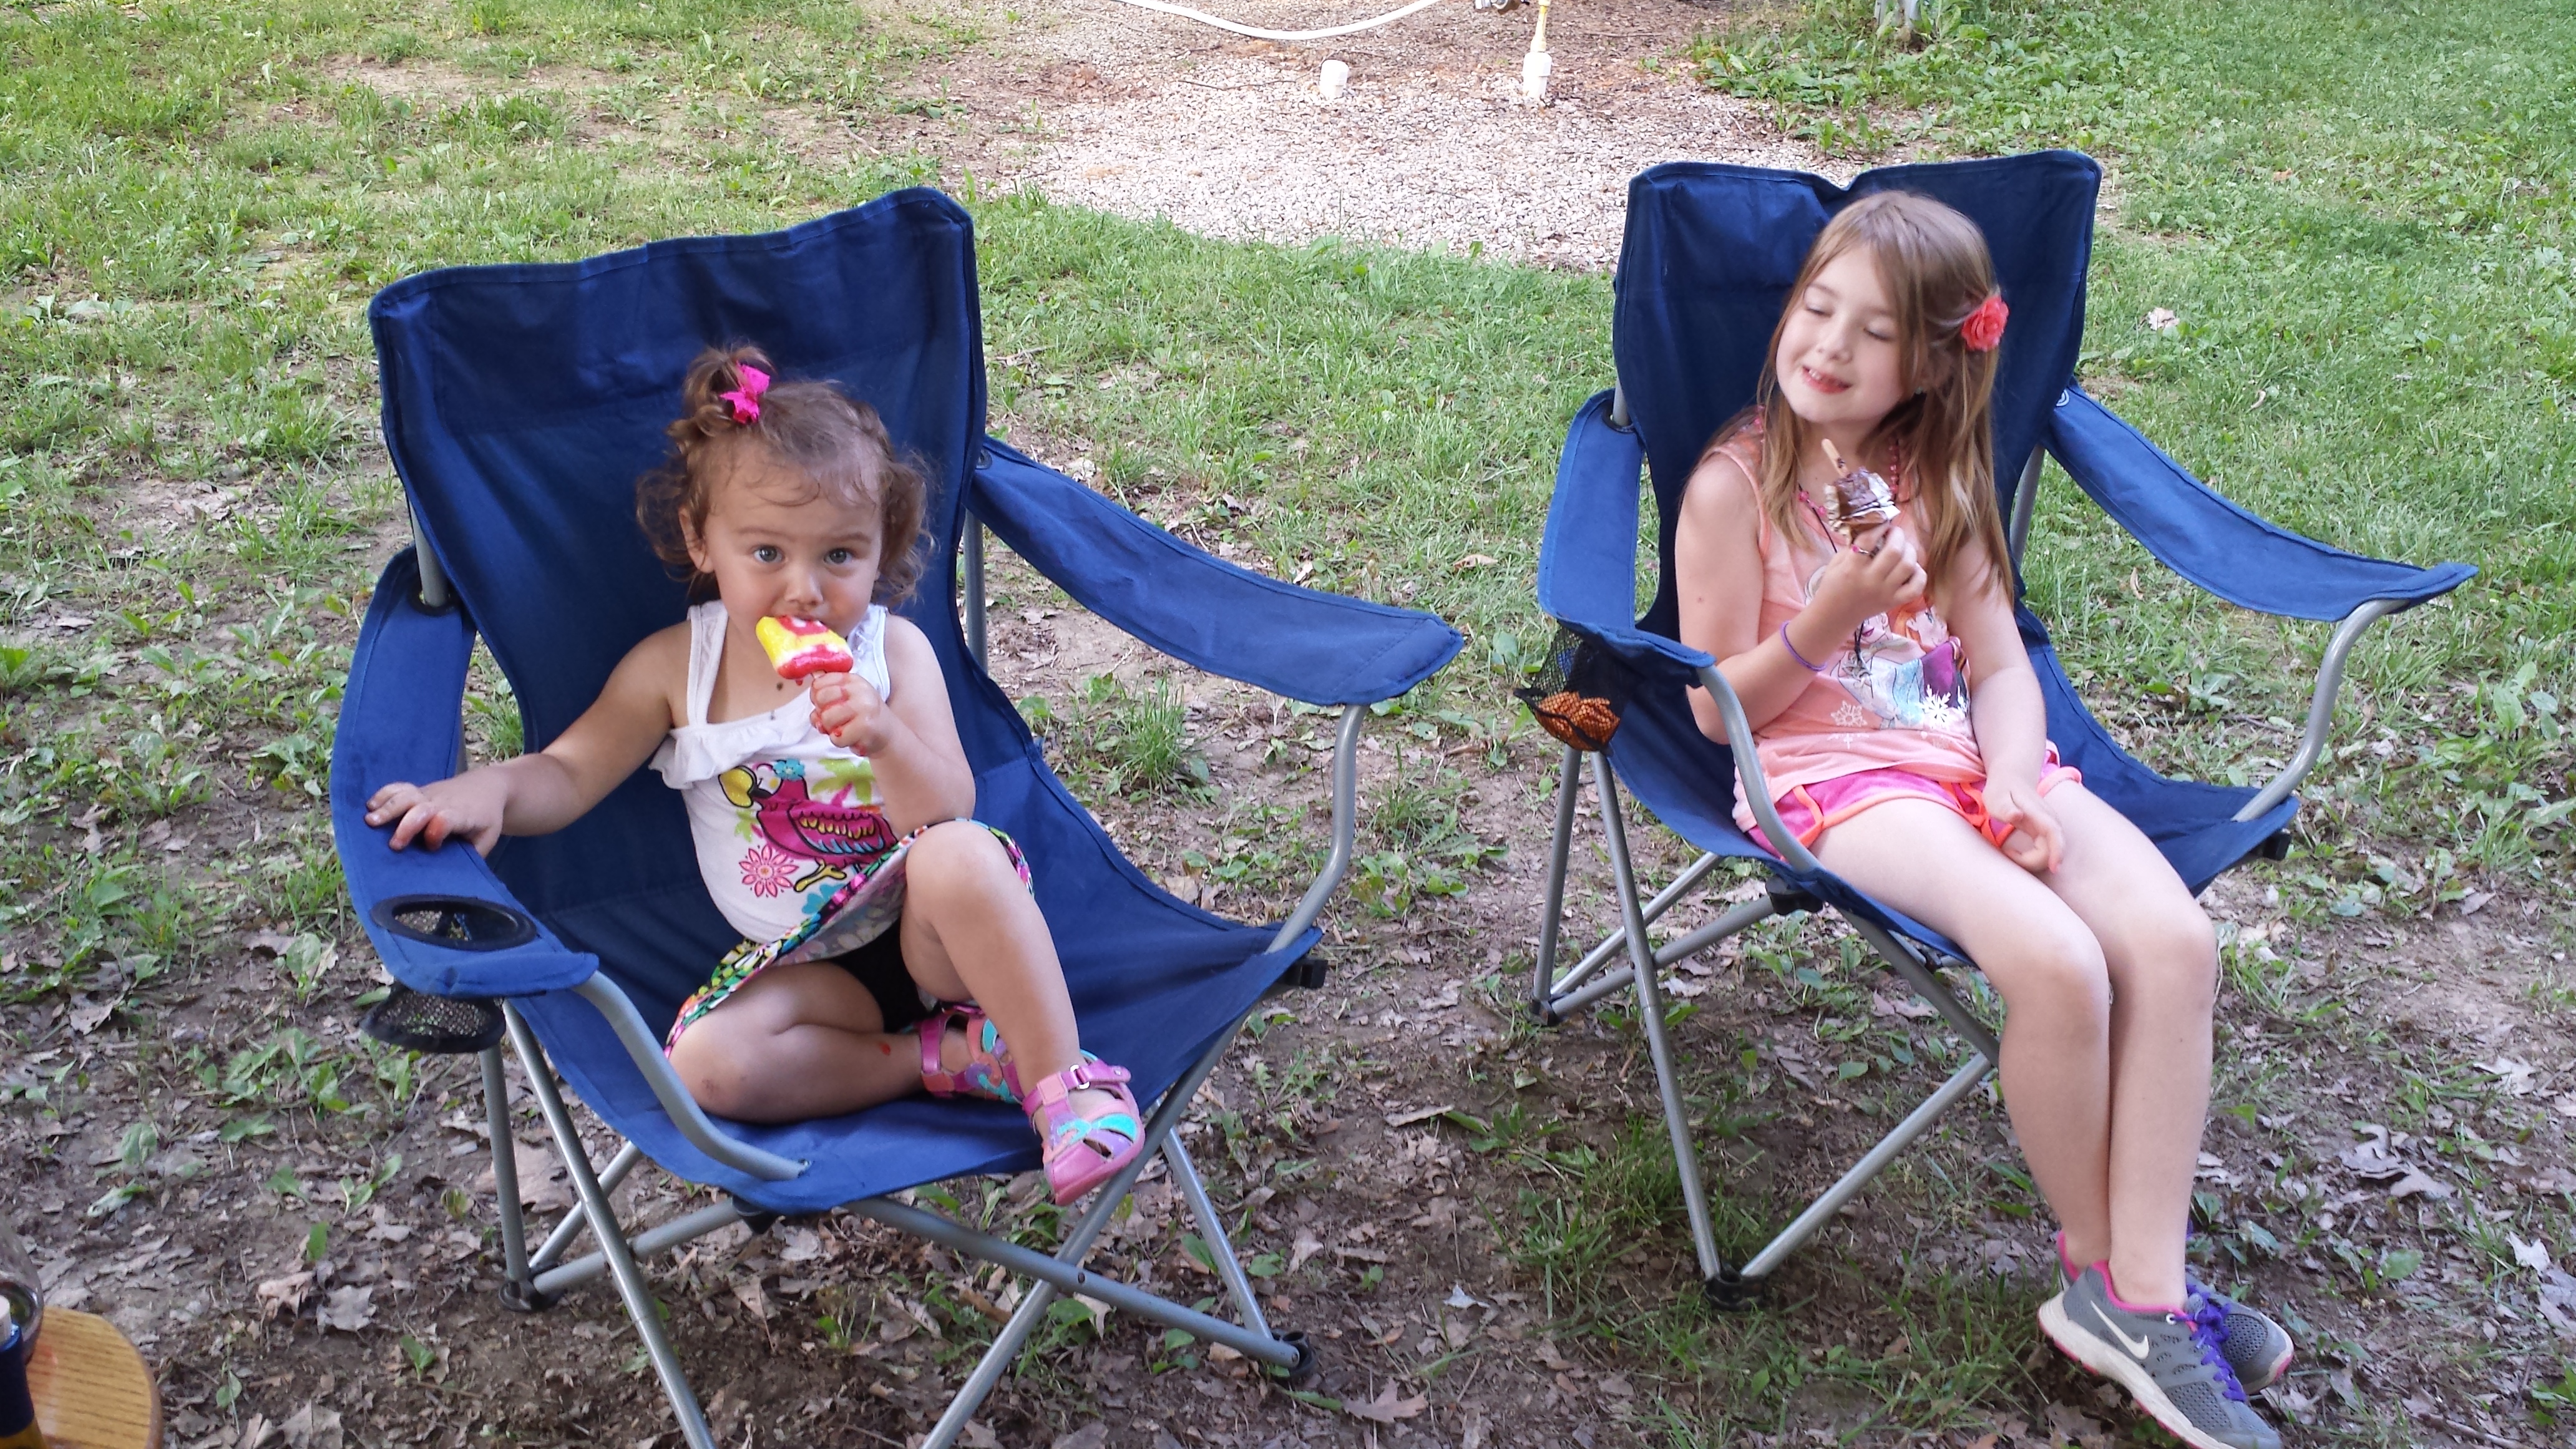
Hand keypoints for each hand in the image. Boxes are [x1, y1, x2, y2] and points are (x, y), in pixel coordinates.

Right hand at [366, 772, 509, 854]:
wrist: (487, 787)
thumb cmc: (486, 817)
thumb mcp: (488, 837)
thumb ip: (473, 854)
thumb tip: (457, 877)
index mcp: (462, 815)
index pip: (446, 819)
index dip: (437, 832)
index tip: (432, 847)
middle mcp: (442, 802)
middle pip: (421, 808)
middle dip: (406, 826)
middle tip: (393, 845)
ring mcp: (429, 794)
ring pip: (407, 796)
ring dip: (388, 808)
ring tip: (369, 821)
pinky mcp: (419, 791)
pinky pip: (400, 788)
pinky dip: (384, 793)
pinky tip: (369, 805)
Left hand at [810, 671, 890, 753]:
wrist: (886, 733)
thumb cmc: (861, 716)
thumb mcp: (846, 699)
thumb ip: (826, 696)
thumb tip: (814, 707)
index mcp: (852, 680)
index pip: (819, 683)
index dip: (816, 698)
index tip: (827, 705)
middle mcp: (860, 690)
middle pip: (820, 699)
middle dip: (822, 713)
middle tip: (836, 719)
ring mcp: (864, 708)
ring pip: (827, 719)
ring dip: (831, 729)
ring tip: (844, 728)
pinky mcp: (866, 727)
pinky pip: (837, 737)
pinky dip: (840, 741)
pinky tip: (851, 737)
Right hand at [1805, 527, 1926, 635]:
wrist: (1833, 616)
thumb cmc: (1832, 586)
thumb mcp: (1836, 563)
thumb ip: (1852, 546)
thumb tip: (1873, 528)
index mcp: (1852, 568)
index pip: (1869, 539)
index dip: (1879, 525)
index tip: (1882, 522)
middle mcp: (1870, 580)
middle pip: (1895, 551)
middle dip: (1897, 535)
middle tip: (1894, 533)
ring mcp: (1885, 593)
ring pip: (1908, 565)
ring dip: (1909, 551)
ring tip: (1903, 548)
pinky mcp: (1893, 602)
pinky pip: (1916, 587)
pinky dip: (1919, 574)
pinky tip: (1911, 568)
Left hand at [1981, 776, 2064, 874]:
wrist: (2011, 779)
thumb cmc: (2001, 789)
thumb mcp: (1996, 797)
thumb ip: (2005, 808)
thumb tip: (2017, 816)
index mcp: (2039, 813)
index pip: (2054, 833)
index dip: (2057, 851)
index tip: (2054, 868)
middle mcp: (2050, 821)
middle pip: (2054, 849)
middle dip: (2034, 860)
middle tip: (2009, 853)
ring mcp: (2049, 827)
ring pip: (2050, 852)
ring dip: (2032, 860)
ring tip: (2010, 852)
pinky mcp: (2045, 832)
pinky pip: (2045, 851)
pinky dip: (2033, 857)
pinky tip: (2017, 853)